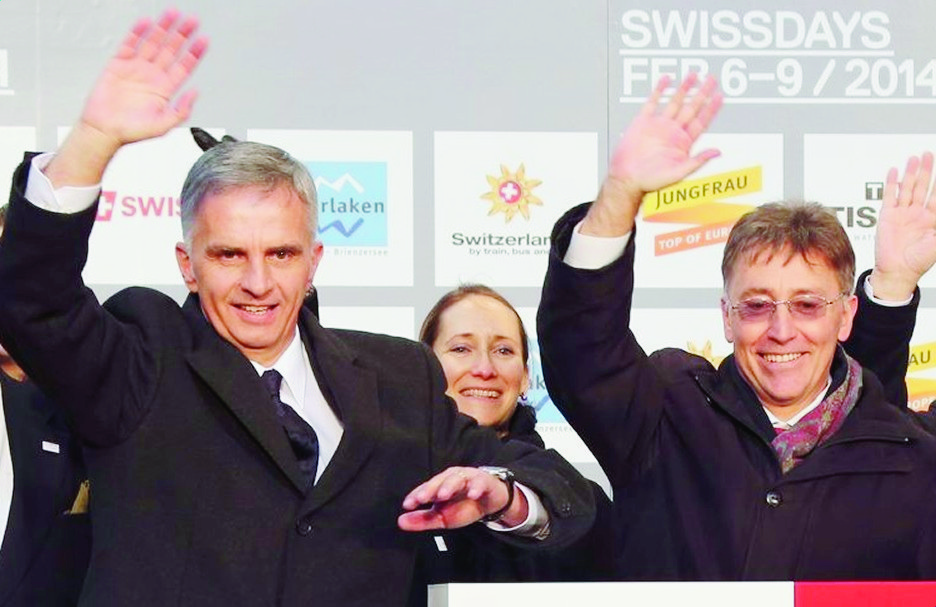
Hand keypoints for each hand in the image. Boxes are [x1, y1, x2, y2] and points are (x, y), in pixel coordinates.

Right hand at [82, 9, 207, 147]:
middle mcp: (152, 75)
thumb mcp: (163, 126)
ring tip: (173, 14)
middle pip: (171, 49)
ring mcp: (136, 68)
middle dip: (182, 34)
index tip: (203, 40)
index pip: (184, 66)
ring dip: (163, 28)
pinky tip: (146, 22)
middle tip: (192, 21)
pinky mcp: (118, 64)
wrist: (104, 130)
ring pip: (153, 42)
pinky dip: (137, 32)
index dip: (194, 53)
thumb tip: (195, 93)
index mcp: (165, 88)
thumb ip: (181, 110)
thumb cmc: (131, 131)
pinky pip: (129, 44)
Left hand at [397, 466, 527, 530]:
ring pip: (457, 479)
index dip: (416, 496)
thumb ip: (423, 520)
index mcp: (440, 485)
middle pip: (439, 481)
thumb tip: (400, 522)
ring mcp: (468, 478)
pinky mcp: (484, 481)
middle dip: (430, 489)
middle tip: (421, 498)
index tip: (407, 505)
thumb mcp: (442, 517)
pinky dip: (475, 488)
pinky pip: (479, 483)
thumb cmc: (465, 506)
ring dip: (449, 486)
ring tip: (443, 495)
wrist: (491, 501)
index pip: (425, 489)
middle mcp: (452, 478)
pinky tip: (472, 494)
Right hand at [582, 73, 722, 235]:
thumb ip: (698, 160)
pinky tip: (666, 80)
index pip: (701, 121)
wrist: (626, 179)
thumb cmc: (650, 181)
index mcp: (683, 143)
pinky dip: (659, 90)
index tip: (720, 96)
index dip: (711, 109)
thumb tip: (718, 152)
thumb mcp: (679, 172)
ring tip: (693, 75)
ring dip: (684, 89)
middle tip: (711, 79)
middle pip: (691, 108)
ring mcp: (658, 126)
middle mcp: (672, 132)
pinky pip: (652, 102)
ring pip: (675, 102)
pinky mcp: (642, 123)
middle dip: (702, 93)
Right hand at [870, 152, 935, 300]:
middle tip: (929, 154)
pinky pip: (890, 196)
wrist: (898, 271)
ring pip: (908, 188)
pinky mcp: (887, 216)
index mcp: (933, 219)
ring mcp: (902, 214)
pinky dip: (892, 183)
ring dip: (911, 173)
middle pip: (924, 186)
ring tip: (914, 158)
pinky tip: (895, 172)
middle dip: (927, 170)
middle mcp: (918, 214)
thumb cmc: (920, 261)